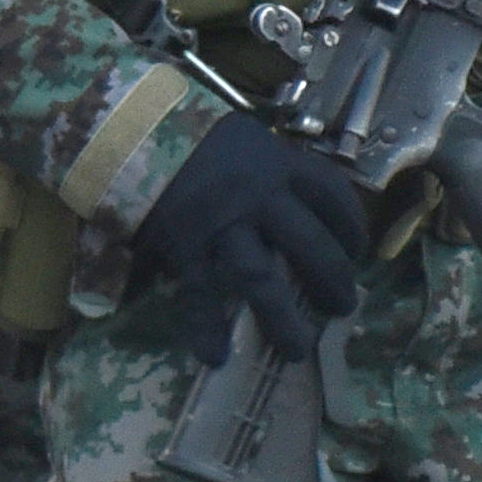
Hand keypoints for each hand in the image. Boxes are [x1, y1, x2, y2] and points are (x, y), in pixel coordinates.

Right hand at [132, 111, 370, 367]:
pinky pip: (198, 293)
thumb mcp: (243, 138)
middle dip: (333, 282)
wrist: (125, 126)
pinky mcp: (183, 245)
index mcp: (278, 164)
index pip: (334, 197)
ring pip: (260, 278)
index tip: (356, 250)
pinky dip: (205, 326)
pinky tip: (214, 355)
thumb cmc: (188, 131)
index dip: (352, 228)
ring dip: (281, 319)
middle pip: (310, 245)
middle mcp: (258, 196)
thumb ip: (271, 169)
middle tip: (342, 308)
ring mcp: (220, 224)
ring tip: (295, 351)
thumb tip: (300, 206)